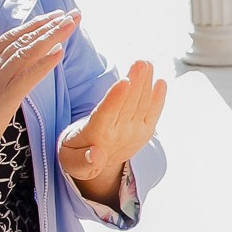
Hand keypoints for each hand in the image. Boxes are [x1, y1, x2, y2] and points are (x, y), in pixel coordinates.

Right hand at [0, 11, 78, 182]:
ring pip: (25, 52)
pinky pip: (26, 77)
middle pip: (20, 40)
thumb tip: (9, 76)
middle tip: (71, 13)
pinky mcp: (0, 99)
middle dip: (47, 25)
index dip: (32, 26)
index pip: (9, 39)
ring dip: (51, 35)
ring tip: (71, 22)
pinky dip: (44, 63)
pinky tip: (60, 51)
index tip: (52, 17)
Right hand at [59, 60, 167, 207]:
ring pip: (142, 105)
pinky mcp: (145, 131)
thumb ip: (81, 160)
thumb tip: (95, 155)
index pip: (107, 113)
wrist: (99, 168)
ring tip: (147, 64)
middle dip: (136, 83)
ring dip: (146, 83)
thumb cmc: (77, 154)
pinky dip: (158, 98)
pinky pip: (153, 113)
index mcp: (97, 136)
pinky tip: (161, 81)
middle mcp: (119, 133)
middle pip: (128, 105)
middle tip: (141, 62)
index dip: (116, 97)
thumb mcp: (71, 161)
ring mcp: (134, 132)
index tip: (124, 81)